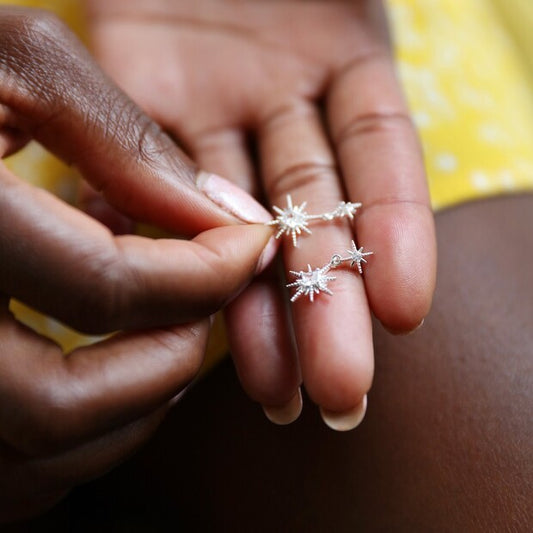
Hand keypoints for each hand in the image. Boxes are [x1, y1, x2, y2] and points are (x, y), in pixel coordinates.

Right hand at [0, 6, 273, 519]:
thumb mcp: (11, 66)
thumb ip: (114, 136)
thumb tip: (214, 212)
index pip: (103, 287)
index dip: (207, 274)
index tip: (251, 246)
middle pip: (63, 404)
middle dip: (169, 360)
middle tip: (206, 306)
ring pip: (38, 460)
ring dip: (133, 407)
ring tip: (164, 337)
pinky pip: (13, 475)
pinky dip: (83, 441)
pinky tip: (107, 371)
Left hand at [87, 0, 436, 428]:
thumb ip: (380, 45)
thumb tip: (391, 212)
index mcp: (343, 56)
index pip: (380, 157)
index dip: (397, 232)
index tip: (403, 313)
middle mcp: (282, 100)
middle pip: (312, 211)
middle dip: (325, 300)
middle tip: (339, 393)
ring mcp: (214, 115)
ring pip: (243, 221)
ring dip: (260, 307)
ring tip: (276, 390)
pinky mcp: (143, 113)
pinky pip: (156, 184)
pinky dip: (173, 246)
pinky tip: (181, 310)